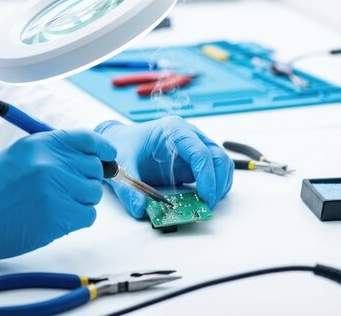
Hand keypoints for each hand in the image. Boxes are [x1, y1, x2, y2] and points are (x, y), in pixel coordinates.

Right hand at [0, 129, 115, 269]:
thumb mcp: (20, 155)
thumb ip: (53, 151)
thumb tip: (92, 156)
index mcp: (41, 143)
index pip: (88, 138)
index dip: (103, 148)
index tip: (109, 155)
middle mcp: (51, 162)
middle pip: (95, 168)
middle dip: (86, 179)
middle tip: (66, 188)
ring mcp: (56, 189)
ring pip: (94, 193)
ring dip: (81, 200)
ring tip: (55, 203)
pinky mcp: (59, 216)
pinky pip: (89, 215)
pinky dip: (78, 218)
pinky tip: (56, 217)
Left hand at [95, 116, 233, 218]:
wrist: (120, 142)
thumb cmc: (123, 146)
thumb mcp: (123, 165)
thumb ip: (130, 189)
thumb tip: (141, 209)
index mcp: (174, 130)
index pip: (200, 152)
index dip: (207, 176)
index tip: (205, 197)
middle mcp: (189, 135)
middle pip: (217, 156)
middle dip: (217, 182)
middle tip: (207, 205)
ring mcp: (194, 146)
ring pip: (221, 163)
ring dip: (220, 184)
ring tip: (207, 203)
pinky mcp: (194, 160)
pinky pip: (214, 170)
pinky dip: (215, 185)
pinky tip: (204, 198)